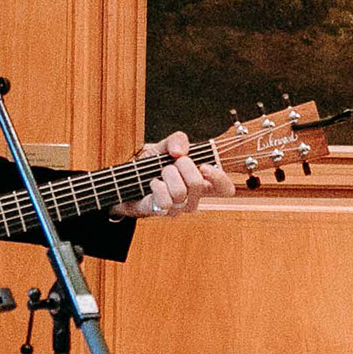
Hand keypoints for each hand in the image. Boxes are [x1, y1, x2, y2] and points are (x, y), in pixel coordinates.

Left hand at [110, 132, 231, 218]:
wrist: (127, 179)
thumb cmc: (150, 166)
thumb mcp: (165, 146)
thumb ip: (177, 140)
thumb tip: (179, 152)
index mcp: (201, 182)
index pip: (225, 189)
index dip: (219, 178)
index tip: (205, 166)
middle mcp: (193, 198)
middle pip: (198, 183)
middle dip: (181, 166)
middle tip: (170, 164)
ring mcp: (178, 208)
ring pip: (180, 191)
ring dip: (166, 176)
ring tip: (159, 174)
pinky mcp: (162, 213)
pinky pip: (165, 201)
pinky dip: (156, 187)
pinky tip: (152, 185)